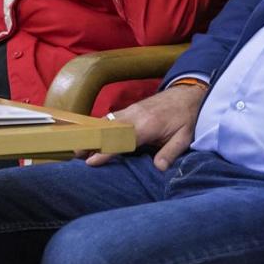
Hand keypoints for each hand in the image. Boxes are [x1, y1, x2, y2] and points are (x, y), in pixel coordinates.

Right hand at [82, 82, 205, 170]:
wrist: (188, 93)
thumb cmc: (186, 117)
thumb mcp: (184, 138)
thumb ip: (170, 153)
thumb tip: (158, 169)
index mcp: (147, 125)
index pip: (121, 140)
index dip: (105, 152)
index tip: (91, 161)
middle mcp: (135, 115)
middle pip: (107, 129)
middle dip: (91, 141)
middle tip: (75, 154)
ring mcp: (131, 110)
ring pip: (107, 121)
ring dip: (93, 134)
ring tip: (78, 147)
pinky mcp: (130, 108)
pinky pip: (111, 117)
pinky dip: (100, 126)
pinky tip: (93, 135)